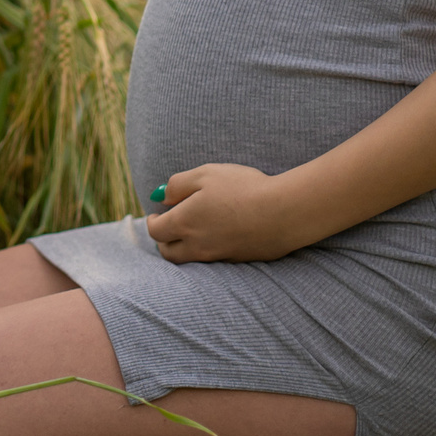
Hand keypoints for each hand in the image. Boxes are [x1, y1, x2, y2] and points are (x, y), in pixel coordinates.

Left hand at [144, 163, 303, 261]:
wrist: (283, 213)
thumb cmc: (242, 188)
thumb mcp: (205, 174)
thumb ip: (178, 185)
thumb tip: (162, 197)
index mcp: (184, 223)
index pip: (155, 231)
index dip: (152, 222)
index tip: (156, 214)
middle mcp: (196, 245)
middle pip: (169, 253)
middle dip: (164, 241)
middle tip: (168, 228)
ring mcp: (217, 256)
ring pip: (189, 259)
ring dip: (183, 248)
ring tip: (190, 233)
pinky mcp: (236, 261)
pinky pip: (212, 260)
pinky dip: (206, 251)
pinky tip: (217, 235)